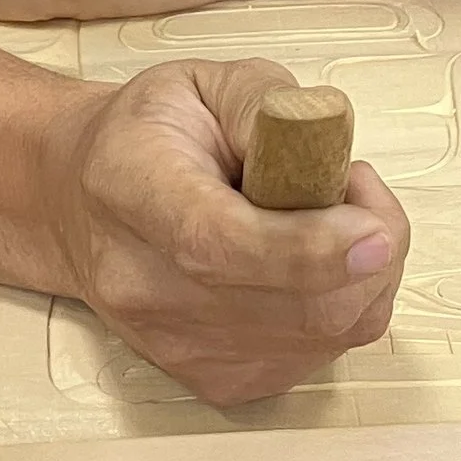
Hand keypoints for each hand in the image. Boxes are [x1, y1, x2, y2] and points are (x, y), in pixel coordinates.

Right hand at [42, 55, 409, 405]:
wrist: (84, 203)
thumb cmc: (151, 135)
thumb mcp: (205, 80)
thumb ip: (266, 103)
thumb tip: (325, 146)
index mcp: (130, 188)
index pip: (219, 244)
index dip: (308, 248)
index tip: (376, 231)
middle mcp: (143, 285)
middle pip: (288, 307)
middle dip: (364, 252)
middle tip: (355, 188)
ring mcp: (175, 344)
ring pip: (318, 337)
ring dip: (362, 277)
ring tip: (331, 218)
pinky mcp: (212, 379)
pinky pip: (314, 357)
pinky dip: (342, 308)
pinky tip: (314, 265)